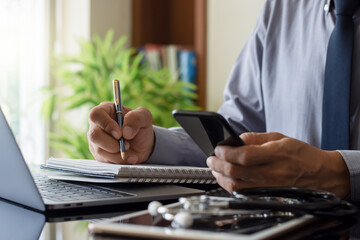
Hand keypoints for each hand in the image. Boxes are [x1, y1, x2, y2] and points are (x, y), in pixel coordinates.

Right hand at [88, 101, 153, 163]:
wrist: (143, 144)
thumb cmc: (140, 126)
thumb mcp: (144, 117)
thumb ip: (136, 118)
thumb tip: (126, 132)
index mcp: (105, 110)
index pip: (96, 115)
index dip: (106, 125)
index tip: (119, 134)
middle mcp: (97, 125)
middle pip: (94, 135)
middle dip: (112, 143)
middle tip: (127, 145)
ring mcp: (96, 141)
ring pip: (99, 150)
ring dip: (117, 154)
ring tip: (131, 151)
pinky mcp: (99, 154)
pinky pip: (104, 160)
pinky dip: (119, 160)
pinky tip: (130, 158)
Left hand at [206, 132, 349, 197]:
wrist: (322, 175)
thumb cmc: (302, 155)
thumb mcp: (280, 138)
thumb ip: (256, 138)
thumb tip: (236, 138)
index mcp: (274, 154)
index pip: (243, 155)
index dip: (226, 152)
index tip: (218, 148)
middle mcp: (271, 173)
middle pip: (236, 171)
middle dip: (217, 164)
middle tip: (211, 159)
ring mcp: (269, 187)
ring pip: (237, 186)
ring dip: (221, 178)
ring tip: (215, 169)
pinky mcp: (268, 196)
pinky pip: (244, 194)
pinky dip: (231, 187)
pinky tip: (226, 180)